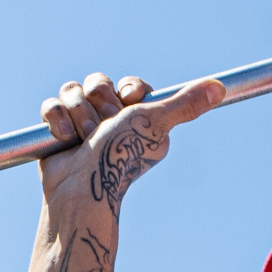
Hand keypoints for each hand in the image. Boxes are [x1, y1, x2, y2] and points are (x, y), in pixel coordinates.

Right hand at [35, 71, 224, 217]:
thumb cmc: (120, 157)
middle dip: (98, 106)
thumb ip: (184, 104)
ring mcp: (83, 125)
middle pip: (98, 82)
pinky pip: (50, 106)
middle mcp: (112, 121)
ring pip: (72, 90)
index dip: (125, 91)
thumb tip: (220, 88)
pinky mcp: (58, 132)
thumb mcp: (155, 123)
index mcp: (139, 118)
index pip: (129, 83)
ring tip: (83, 140)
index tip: (127, 106)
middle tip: (104, 131)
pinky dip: (56, 121)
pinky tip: (64, 140)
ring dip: (77, 115)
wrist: (81, 190)